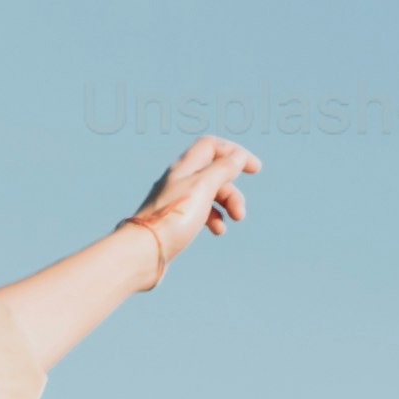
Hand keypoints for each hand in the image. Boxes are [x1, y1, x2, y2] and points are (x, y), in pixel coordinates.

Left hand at [117, 136, 258, 283]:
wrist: (143, 252)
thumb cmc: (172, 218)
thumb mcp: (203, 187)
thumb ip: (223, 169)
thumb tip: (238, 156)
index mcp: (183, 167)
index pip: (211, 146)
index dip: (234, 152)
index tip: (255, 169)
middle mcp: (179, 180)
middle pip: (214, 173)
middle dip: (232, 190)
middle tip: (240, 212)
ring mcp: (176, 200)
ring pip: (210, 194)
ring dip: (227, 205)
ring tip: (234, 221)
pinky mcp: (175, 220)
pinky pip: (200, 212)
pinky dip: (214, 219)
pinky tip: (217, 231)